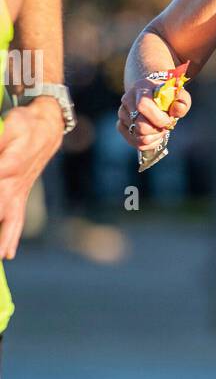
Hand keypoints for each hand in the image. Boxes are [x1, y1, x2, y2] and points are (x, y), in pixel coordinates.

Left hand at [0, 100, 63, 257]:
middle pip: (0, 211)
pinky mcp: (20, 195)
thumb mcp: (8, 126)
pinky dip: (10, 238)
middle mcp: (13, 185)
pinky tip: (6, 254)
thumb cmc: (25, 124)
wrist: (48, 126)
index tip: (0, 222)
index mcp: (8, 166)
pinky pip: (16, 220)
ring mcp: (18, 192)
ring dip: (1, 241)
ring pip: (7, 222)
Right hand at [116, 76, 191, 150]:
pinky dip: (149, 143)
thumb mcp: (178, 96)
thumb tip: (179, 107)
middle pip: (140, 126)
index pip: (143, 105)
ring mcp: (122, 114)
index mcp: (141, 88)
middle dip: (158, 130)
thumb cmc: (167, 97)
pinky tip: (154, 135)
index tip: (169, 121)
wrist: (153, 97)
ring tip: (160, 129)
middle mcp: (127, 100)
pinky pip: (136, 143)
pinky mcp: (121, 126)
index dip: (158, 118)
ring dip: (155, 137)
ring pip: (139, 137)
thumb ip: (182, 101)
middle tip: (165, 126)